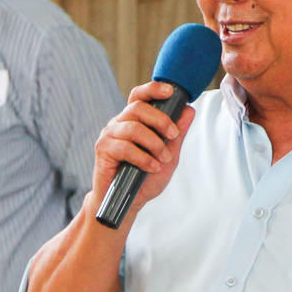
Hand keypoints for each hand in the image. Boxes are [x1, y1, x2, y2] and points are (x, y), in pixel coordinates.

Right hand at [89, 81, 195, 218]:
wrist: (126, 203)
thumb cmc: (144, 179)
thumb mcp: (168, 156)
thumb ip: (177, 135)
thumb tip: (189, 110)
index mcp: (134, 120)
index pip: (140, 96)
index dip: (153, 89)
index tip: (170, 91)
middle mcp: (120, 123)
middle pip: (138, 107)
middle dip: (160, 120)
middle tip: (172, 136)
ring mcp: (109, 135)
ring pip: (133, 127)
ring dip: (154, 143)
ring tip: (162, 159)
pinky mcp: (103, 149)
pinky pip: (124, 147)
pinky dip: (142, 158)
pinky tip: (151, 167)